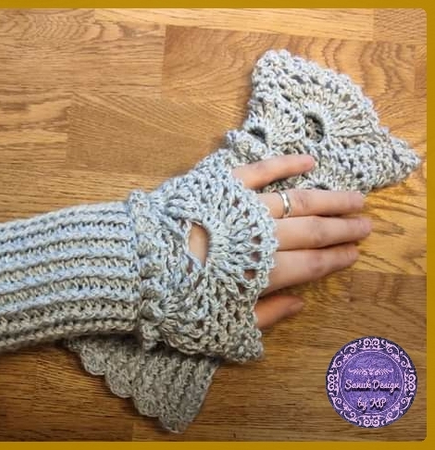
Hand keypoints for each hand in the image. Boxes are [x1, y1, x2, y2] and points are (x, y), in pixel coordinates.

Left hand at [189, 154, 370, 329]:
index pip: (311, 264)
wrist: (137, 265)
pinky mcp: (222, 183)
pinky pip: (260, 170)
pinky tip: (309, 161)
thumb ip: (266, 317)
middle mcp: (261, 237)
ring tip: (354, 198)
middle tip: (367, 224)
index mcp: (263, 273)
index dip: (336, 259)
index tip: (356, 252)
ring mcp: (243, 207)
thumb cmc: (176, 302)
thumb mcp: (222, 328)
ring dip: (329, 199)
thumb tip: (302, 303)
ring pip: (297, 201)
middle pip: (313, 231)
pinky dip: (286, 163)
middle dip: (343, 228)